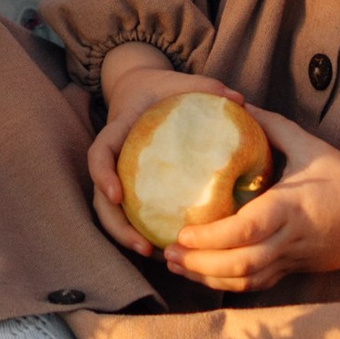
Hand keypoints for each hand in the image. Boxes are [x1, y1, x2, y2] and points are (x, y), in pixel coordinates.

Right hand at [86, 52, 256, 260]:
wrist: (139, 88)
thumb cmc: (162, 89)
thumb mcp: (180, 82)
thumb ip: (206, 87)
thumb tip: (239, 100)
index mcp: (119, 128)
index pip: (100, 152)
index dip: (103, 174)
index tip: (117, 195)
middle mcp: (113, 156)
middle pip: (101, 197)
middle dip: (117, 225)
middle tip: (143, 247)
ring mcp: (117, 174)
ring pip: (109, 212)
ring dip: (126, 237)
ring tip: (154, 256)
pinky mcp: (129, 186)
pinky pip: (128, 213)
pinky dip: (140, 232)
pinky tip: (166, 248)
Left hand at [157, 109, 339, 294]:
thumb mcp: (311, 146)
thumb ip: (272, 126)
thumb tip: (237, 103)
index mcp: (292, 207)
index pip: (247, 229)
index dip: (211, 237)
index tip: (181, 232)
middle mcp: (290, 239)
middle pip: (241, 263)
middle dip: (200, 264)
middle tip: (167, 253)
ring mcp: (292, 259)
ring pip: (246, 280)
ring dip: (208, 279)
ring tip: (175, 266)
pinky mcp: (294, 271)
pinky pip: (257, 284)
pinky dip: (228, 284)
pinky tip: (203, 276)